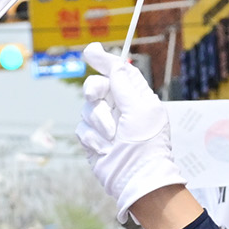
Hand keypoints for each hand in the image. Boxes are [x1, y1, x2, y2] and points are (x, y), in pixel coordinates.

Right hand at [77, 44, 191, 218]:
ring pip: (87, 108)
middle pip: (97, 86)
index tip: (90, 50)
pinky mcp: (93, 140)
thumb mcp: (140, 108)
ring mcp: (105, 124)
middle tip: (97, 96)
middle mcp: (120, 108)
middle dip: (95, 91)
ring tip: (111, 137)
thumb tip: (116, 64)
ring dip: (98, 121)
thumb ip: (124, 84)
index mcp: (136, 97)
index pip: (119, 71)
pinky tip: (104, 148)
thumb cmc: (146, 144)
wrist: (135, 178)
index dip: (105, 60)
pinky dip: (92, 138)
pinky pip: (82, 128)